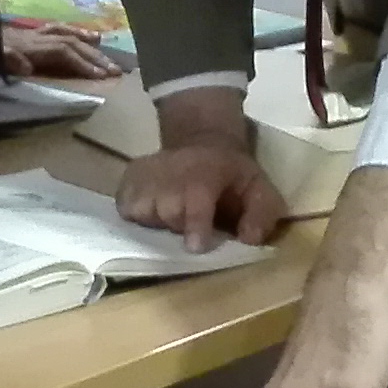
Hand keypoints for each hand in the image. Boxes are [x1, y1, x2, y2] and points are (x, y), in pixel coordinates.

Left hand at [0, 19, 125, 81]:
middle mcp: (32, 37)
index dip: (83, 64)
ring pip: (65, 34)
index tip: (104, 77)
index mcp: (26, 45)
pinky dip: (72, 32)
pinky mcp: (23, 32)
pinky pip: (55, 29)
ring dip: (87, 45)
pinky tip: (81, 36)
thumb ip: (3, 57)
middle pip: (70, 43)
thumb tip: (27, 67)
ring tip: (107, 53)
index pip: (62, 53)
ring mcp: (28, 33)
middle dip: (94, 57)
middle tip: (116, 71)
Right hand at [115, 90, 284, 254]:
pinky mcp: (128, 178)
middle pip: (168, 214)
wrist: (202, 140)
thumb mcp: (258, 188)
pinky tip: (153, 210)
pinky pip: (125, 208)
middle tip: (192, 225)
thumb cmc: (231, 173)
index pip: (195, 201)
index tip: (195, 246)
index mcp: (205, 172)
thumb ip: (261, 214)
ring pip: (143, 213)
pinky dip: (136, 215)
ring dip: (158, 223)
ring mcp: (145, 173)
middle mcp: (170, 170)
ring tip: (172, 216)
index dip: (194, 225)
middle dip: (180, 227)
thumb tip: (249, 239)